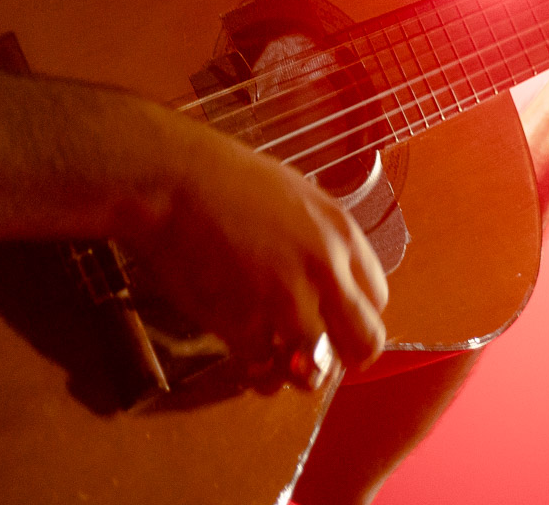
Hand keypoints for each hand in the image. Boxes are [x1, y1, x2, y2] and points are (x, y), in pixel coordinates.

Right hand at [122, 126, 389, 377]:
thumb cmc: (221, 178)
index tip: (333, 321)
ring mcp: (286, 301)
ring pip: (316, 370)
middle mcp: (325, 270)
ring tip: (273, 359)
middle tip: (315, 352)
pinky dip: (254, 369)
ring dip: (295, 370)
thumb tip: (326, 277)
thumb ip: (319, 238)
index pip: (378, 299)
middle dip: (342, 355)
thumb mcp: (293, 194)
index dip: (353, 316)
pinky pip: (263, 370)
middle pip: (364, 344)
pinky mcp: (246, 324)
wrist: (170, 178)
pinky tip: (242, 352)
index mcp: (340, 232)